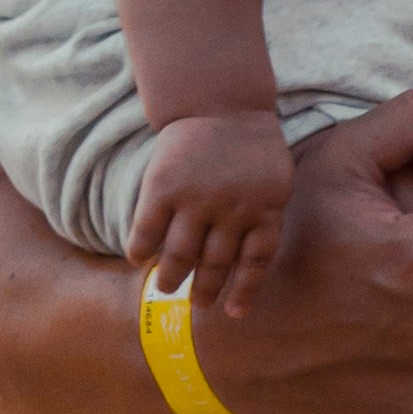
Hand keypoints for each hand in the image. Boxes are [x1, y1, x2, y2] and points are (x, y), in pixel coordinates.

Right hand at [128, 106, 299, 311]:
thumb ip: (263, 217)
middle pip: (215, 265)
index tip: (232, 313)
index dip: (244, 291)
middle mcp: (232, 211)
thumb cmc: (251, 145)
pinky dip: (141, 249)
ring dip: (170, 278)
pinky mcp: (164, 187)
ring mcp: (196, 200)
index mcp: (265, 211)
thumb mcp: (275, 180)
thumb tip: (248, 263)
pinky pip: (147, 230)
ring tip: (165, 288)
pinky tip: (137, 259)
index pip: (255, 263)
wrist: (220, 101)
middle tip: (197, 305)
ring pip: (178, 255)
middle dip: (205, 291)